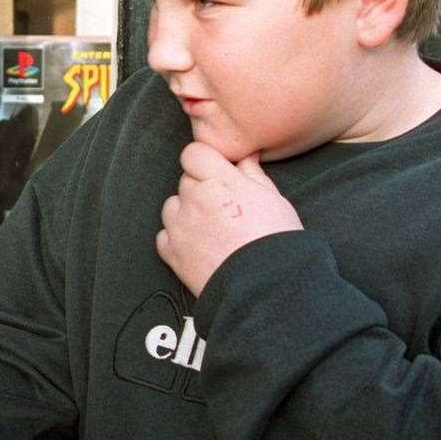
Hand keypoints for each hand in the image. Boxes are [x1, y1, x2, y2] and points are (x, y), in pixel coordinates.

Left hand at [156, 145, 301, 295]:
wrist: (266, 286)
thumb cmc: (276, 240)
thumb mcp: (273, 199)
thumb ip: (252, 174)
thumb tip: (246, 156)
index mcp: (220, 180)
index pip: (194, 153)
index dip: (205, 162)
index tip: (217, 174)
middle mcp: (195, 198)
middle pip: (186, 180)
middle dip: (201, 189)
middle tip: (224, 209)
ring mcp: (180, 225)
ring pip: (172, 206)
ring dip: (186, 213)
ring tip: (212, 230)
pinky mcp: (172, 251)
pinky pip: (164, 235)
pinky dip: (177, 239)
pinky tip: (199, 247)